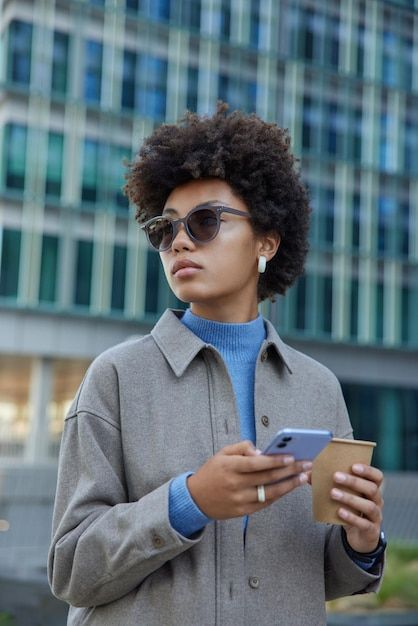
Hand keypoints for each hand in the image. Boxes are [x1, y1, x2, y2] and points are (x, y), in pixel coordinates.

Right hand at [187, 440, 311, 519]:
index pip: (256, 463)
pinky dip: (278, 495)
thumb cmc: (212, 472)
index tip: (292, 457)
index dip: (275, 460)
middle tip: (306, 465)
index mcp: (229, 467)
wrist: (196, 498)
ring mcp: (239, 500)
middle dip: (289, 471)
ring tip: (303, 477)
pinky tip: (289, 487)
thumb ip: (242, 447)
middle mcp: (235, 484)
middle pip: (267, 478)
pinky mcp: (243, 512)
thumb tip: (262, 452)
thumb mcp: (222, 453)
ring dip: (289, 485)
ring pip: (270, 493)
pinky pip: (265, 503)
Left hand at [330, 464, 383, 552]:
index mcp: (373, 489)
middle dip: (354, 482)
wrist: (359, 536)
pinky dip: (351, 517)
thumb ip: (330, 484)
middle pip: (372, 489)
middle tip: (335, 476)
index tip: (353, 466)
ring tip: (333, 493)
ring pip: (369, 506)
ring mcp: (376, 517)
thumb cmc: (351, 509)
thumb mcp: (345, 496)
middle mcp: (378, 501)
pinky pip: (364, 524)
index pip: (377, 477)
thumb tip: (308, 474)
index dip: (367, 470)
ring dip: (350, 498)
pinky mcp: (371, 531)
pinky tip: (339, 511)